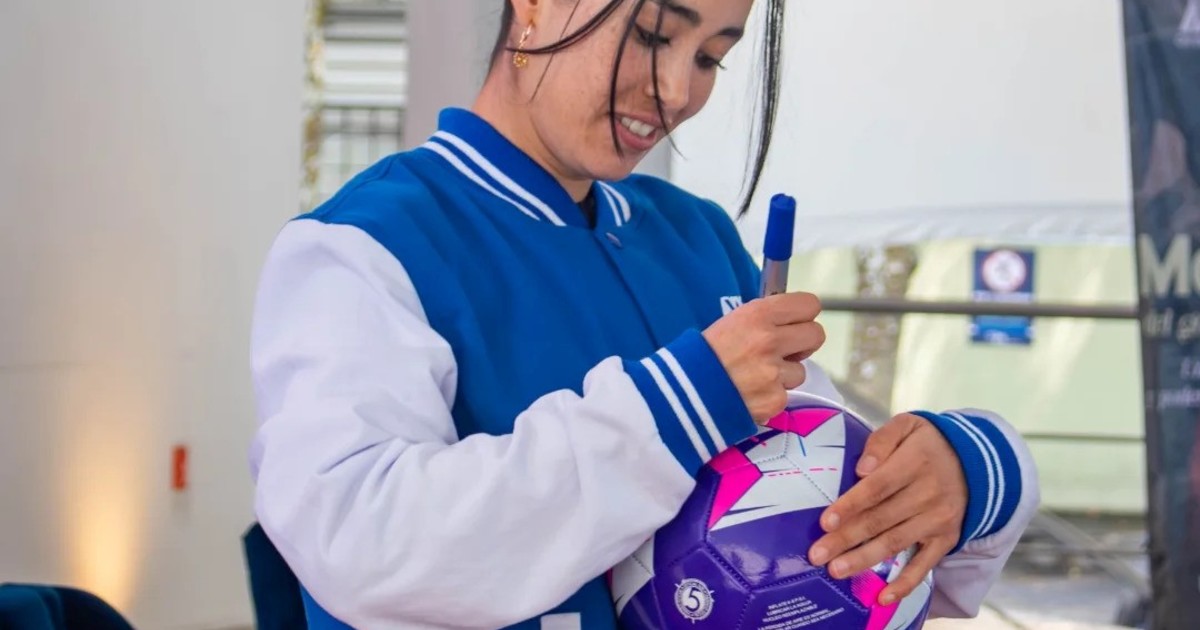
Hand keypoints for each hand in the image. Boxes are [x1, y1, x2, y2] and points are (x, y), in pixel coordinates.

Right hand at [702, 293, 823, 423]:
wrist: (680, 395)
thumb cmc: (701, 356)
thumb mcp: (729, 324)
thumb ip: (761, 320)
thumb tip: (787, 322)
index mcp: (758, 315)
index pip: (809, 305)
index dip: (803, 315)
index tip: (794, 322)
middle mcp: (769, 340)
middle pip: (816, 334)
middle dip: (803, 343)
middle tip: (785, 350)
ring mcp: (774, 372)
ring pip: (800, 370)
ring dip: (784, 374)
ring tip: (756, 377)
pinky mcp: (774, 400)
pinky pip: (785, 395)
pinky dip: (771, 396)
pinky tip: (750, 394)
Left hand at [807, 413, 965, 604]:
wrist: (975, 461)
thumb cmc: (926, 443)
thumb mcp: (906, 426)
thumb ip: (881, 441)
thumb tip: (862, 469)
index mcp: (916, 462)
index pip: (878, 487)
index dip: (851, 505)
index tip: (825, 522)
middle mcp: (929, 493)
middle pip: (881, 519)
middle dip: (847, 539)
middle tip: (817, 554)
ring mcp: (939, 520)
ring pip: (896, 543)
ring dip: (865, 560)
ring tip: (837, 571)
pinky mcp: (946, 539)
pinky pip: (924, 565)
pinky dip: (905, 584)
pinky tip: (883, 597)